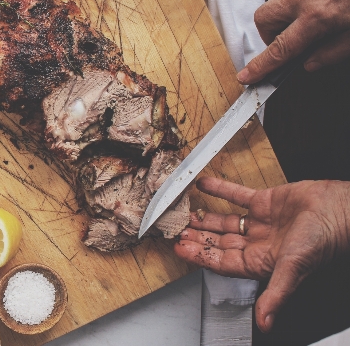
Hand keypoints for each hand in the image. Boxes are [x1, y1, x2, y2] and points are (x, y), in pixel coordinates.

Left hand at [174, 177, 349, 331]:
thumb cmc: (323, 242)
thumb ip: (276, 295)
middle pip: (219, 243)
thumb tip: (265, 322)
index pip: (221, 262)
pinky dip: (220, 190)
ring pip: (225, 221)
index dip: (199, 256)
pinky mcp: (266, 201)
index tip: (179, 250)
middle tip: (175, 231)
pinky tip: (203, 185)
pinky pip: (237, 196)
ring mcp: (261, 222)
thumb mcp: (293, 270)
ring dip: (205, 218)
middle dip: (197, 238)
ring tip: (184, 214)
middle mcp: (258, 243)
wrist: (340, 210)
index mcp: (261, 262)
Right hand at [238, 0, 349, 83]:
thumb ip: (332, 53)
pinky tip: (315, 12)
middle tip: (287, 45)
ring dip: (280, 20)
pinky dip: (294, 6)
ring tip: (302, 29)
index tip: (247, 75)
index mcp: (318, 17)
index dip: (261, 65)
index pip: (279, 48)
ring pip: (275, 2)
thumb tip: (310, 64)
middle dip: (268, 36)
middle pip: (264, 19)